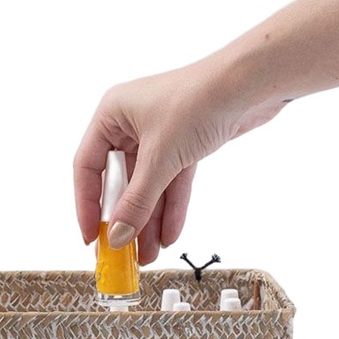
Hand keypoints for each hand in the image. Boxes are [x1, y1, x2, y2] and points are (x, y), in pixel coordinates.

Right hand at [73, 56, 287, 263]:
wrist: (251, 83)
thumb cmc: (199, 100)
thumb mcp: (160, 159)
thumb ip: (136, 202)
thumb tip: (117, 237)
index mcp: (112, 114)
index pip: (87, 167)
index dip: (87, 205)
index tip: (92, 237)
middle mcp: (131, 122)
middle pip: (120, 181)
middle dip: (124, 219)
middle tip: (121, 253)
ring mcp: (160, 134)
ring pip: (148, 185)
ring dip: (149, 220)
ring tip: (149, 254)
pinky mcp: (185, 143)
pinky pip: (172, 181)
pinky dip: (172, 207)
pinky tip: (170, 234)